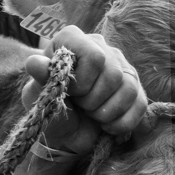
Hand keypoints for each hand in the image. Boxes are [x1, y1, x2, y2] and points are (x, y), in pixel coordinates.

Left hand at [22, 27, 147, 157]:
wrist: (64, 134)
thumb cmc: (49, 109)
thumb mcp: (37, 95)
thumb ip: (39, 78)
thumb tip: (34, 63)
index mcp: (74, 40)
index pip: (94, 56)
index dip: (83, 81)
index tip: (70, 92)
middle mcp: (101, 47)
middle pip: (113, 74)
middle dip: (92, 100)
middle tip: (80, 106)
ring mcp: (121, 67)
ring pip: (128, 88)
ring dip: (106, 112)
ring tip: (91, 115)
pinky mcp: (135, 89)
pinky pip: (140, 104)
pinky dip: (120, 123)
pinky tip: (106, 125)